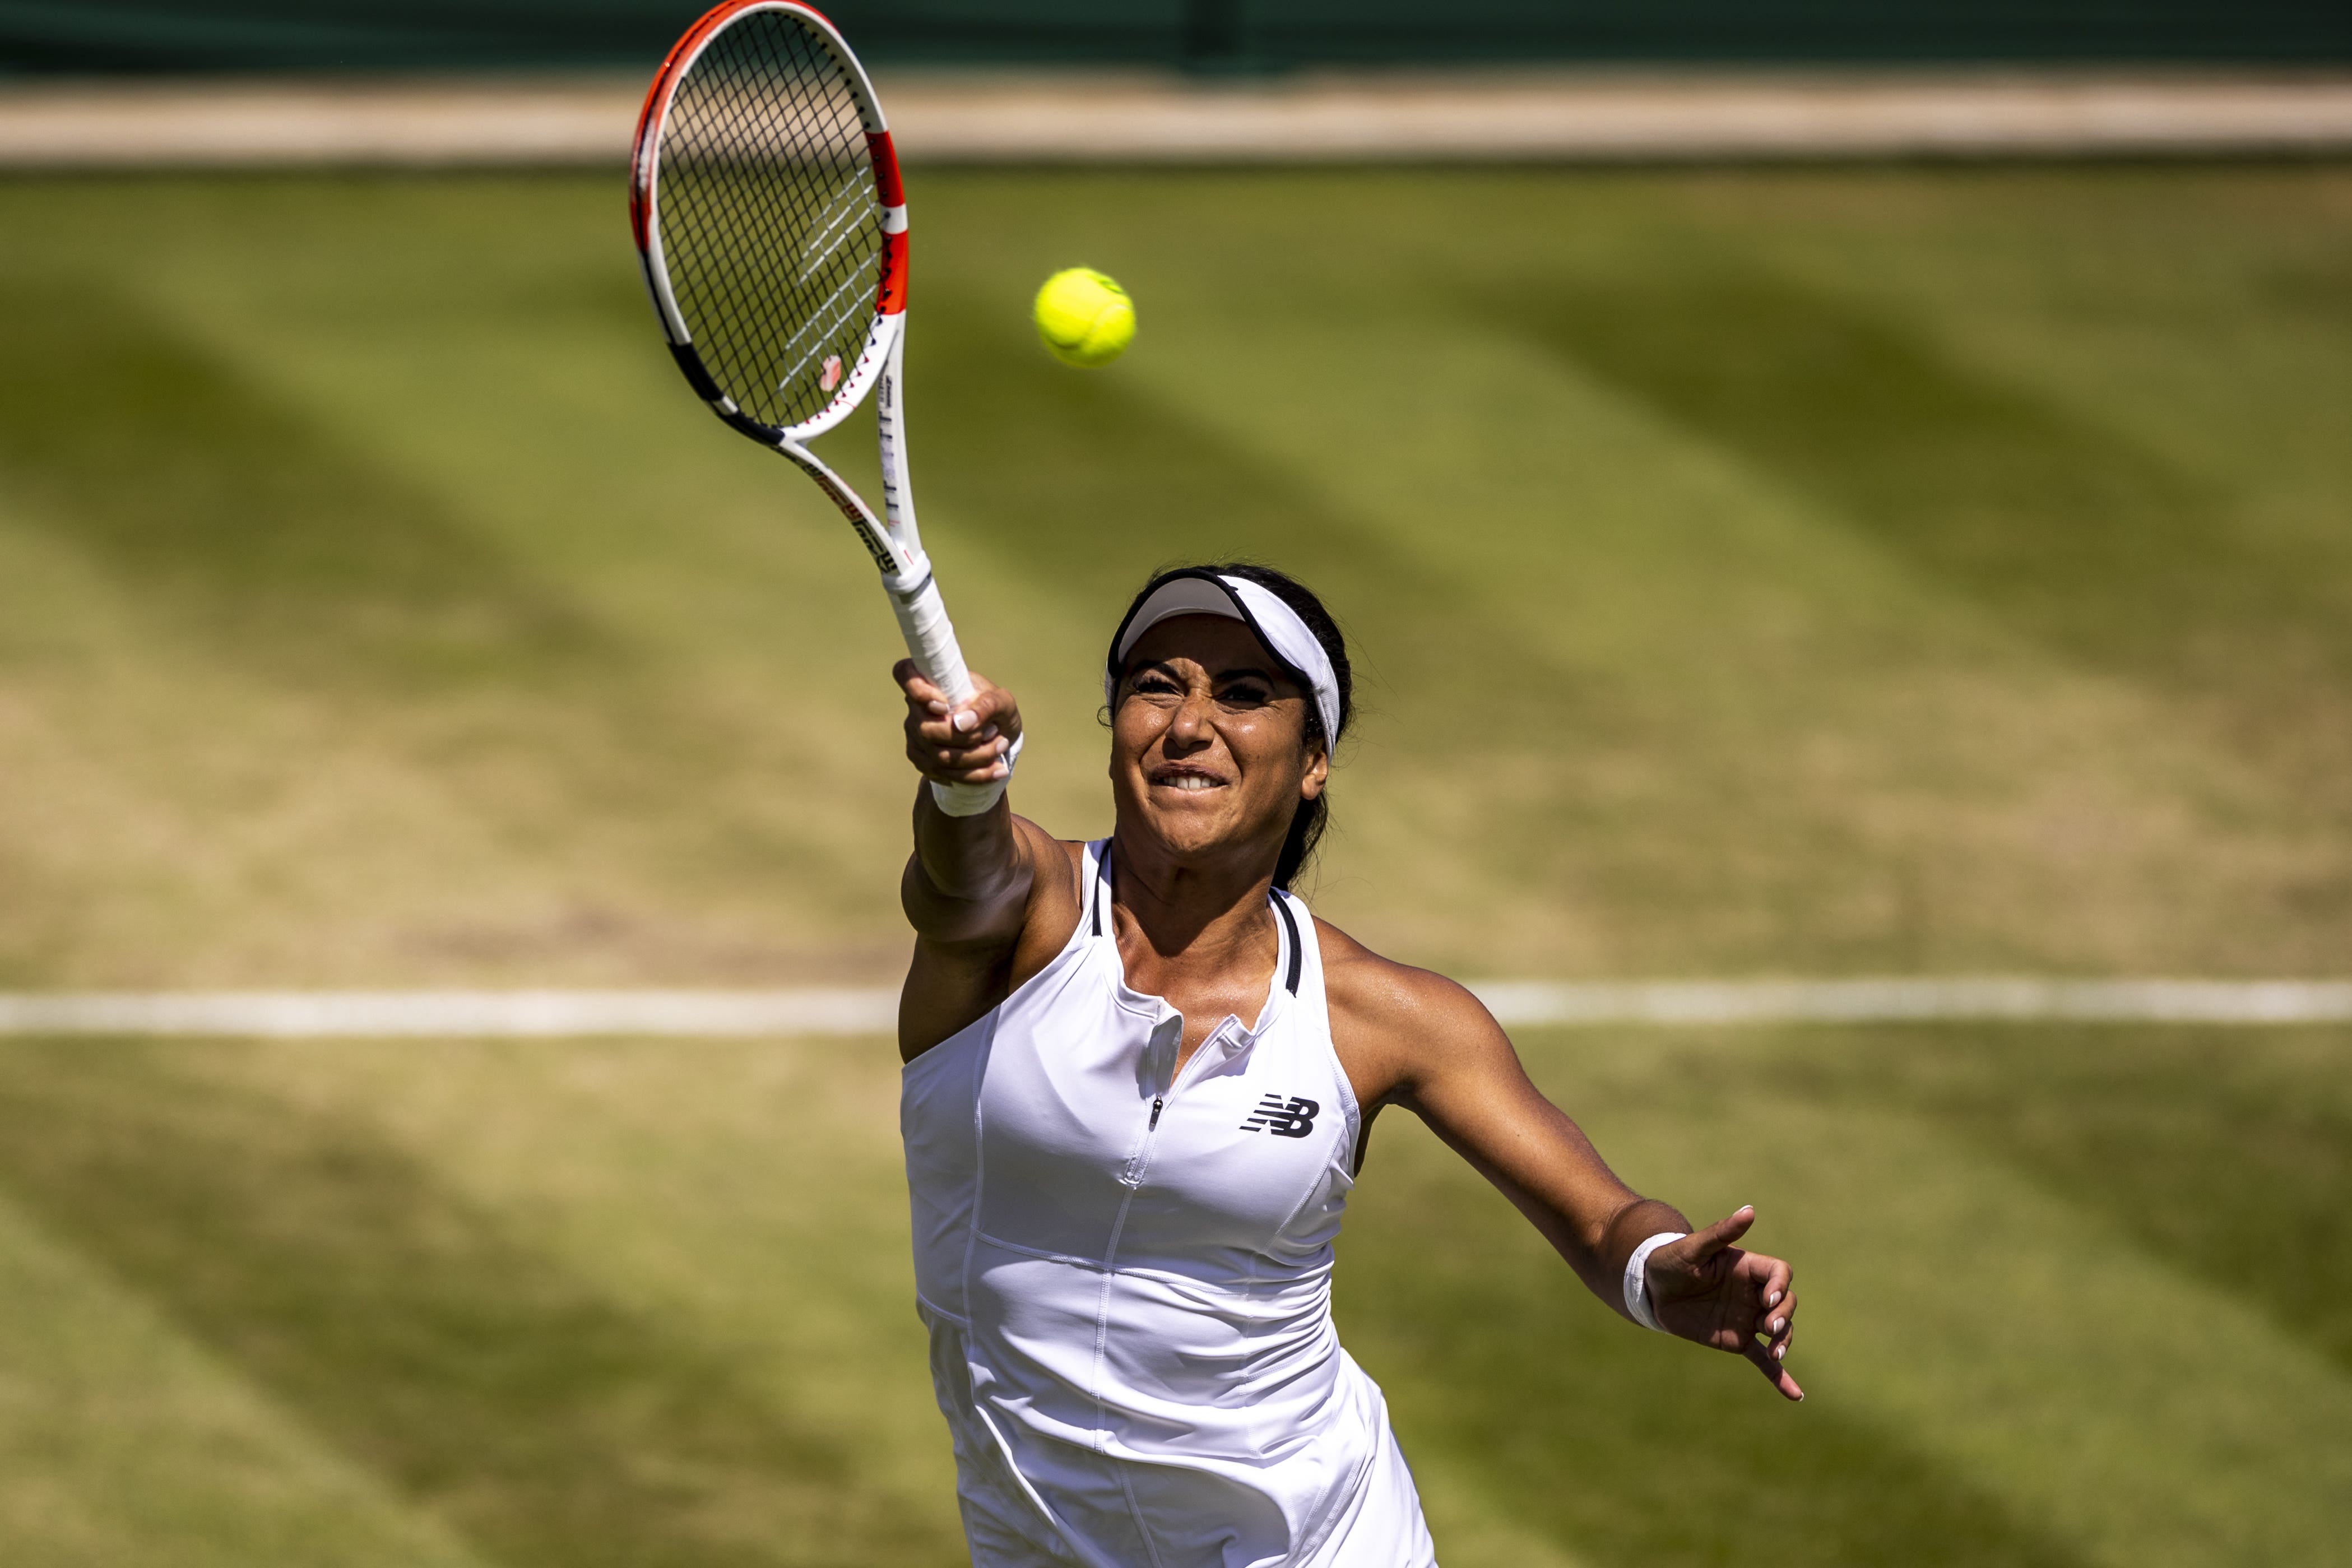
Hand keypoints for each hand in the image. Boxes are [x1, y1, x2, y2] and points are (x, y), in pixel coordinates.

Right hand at [897, 660, 1021, 789]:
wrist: (996, 737)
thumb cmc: (995, 710)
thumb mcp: (1003, 701)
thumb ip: (987, 705)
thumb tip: (962, 723)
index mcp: (931, 681)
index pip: (904, 673)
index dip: (917, 690)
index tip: (944, 705)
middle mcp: (916, 708)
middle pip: (927, 730)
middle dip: (967, 738)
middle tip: (995, 732)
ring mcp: (915, 736)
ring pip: (938, 757)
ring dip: (977, 757)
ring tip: (1001, 746)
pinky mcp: (922, 760)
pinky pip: (943, 774)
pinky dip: (974, 775)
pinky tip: (996, 770)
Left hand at [1647, 1205, 1802, 1401]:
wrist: (1651, 1287)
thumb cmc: (1671, 1259)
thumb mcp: (1693, 1247)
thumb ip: (1722, 1233)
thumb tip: (1750, 1209)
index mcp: (1747, 1267)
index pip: (1779, 1273)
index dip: (1778, 1285)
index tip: (1766, 1297)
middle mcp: (1753, 1293)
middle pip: (1785, 1302)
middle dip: (1783, 1315)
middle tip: (1770, 1327)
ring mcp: (1747, 1317)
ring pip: (1779, 1330)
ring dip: (1784, 1341)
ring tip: (1777, 1353)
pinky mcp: (1737, 1340)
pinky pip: (1762, 1360)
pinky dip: (1779, 1376)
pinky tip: (1795, 1395)